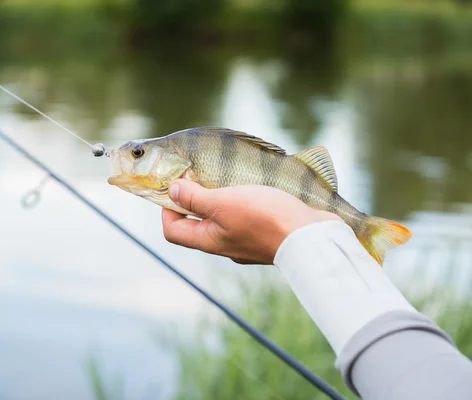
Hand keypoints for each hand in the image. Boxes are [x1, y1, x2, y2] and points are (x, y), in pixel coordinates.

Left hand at [161, 180, 342, 264]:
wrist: (312, 237)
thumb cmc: (265, 218)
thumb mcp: (223, 204)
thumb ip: (195, 198)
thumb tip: (173, 191)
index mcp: (209, 241)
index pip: (173, 231)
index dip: (166, 209)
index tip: (175, 186)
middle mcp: (224, 244)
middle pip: (197, 224)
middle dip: (194, 199)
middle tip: (199, 175)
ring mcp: (245, 241)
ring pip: (222, 219)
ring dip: (219, 198)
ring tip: (225, 177)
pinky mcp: (265, 234)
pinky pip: (244, 218)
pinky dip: (241, 202)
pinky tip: (251, 187)